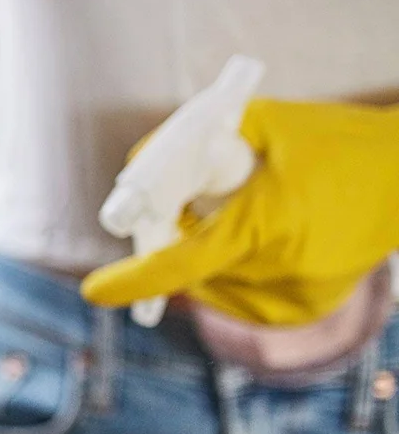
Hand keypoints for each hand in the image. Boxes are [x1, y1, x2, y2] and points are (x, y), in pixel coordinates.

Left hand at [82, 99, 398, 324]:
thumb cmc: (338, 141)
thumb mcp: (266, 122)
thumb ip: (196, 140)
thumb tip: (141, 163)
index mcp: (268, 225)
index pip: (182, 263)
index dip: (134, 281)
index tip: (95, 291)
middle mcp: (278, 271)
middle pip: (191, 266)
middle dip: (177, 237)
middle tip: (187, 203)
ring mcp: (292, 298)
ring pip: (210, 281)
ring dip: (207, 251)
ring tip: (251, 209)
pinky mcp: (300, 311)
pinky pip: (237, 292)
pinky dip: (232, 266)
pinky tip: (267, 233)